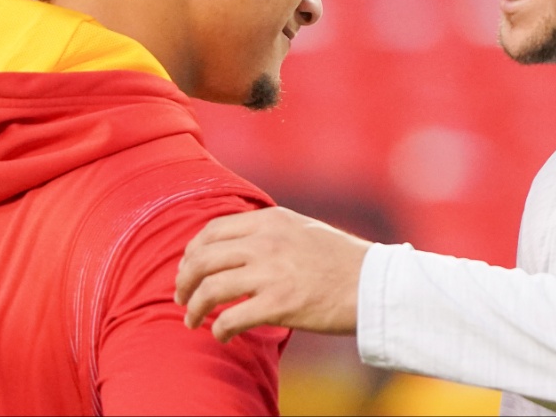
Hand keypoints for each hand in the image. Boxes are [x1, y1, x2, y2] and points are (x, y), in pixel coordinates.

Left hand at [173, 206, 372, 341]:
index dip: (192, 252)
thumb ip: (270, 231)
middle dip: (183, 281)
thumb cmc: (342, 260)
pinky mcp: (278, 304)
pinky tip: (221, 336)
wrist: (375, 285)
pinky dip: (218, 330)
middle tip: (180, 297)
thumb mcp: (303, 228)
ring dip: (193, 308)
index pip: (212, 230)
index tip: (187, 269)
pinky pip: (229, 318)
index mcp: (270, 220)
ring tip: (192, 321)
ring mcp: (270, 272)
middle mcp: (265, 242)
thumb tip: (238, 246)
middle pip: (202, 259)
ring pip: (209, 289)